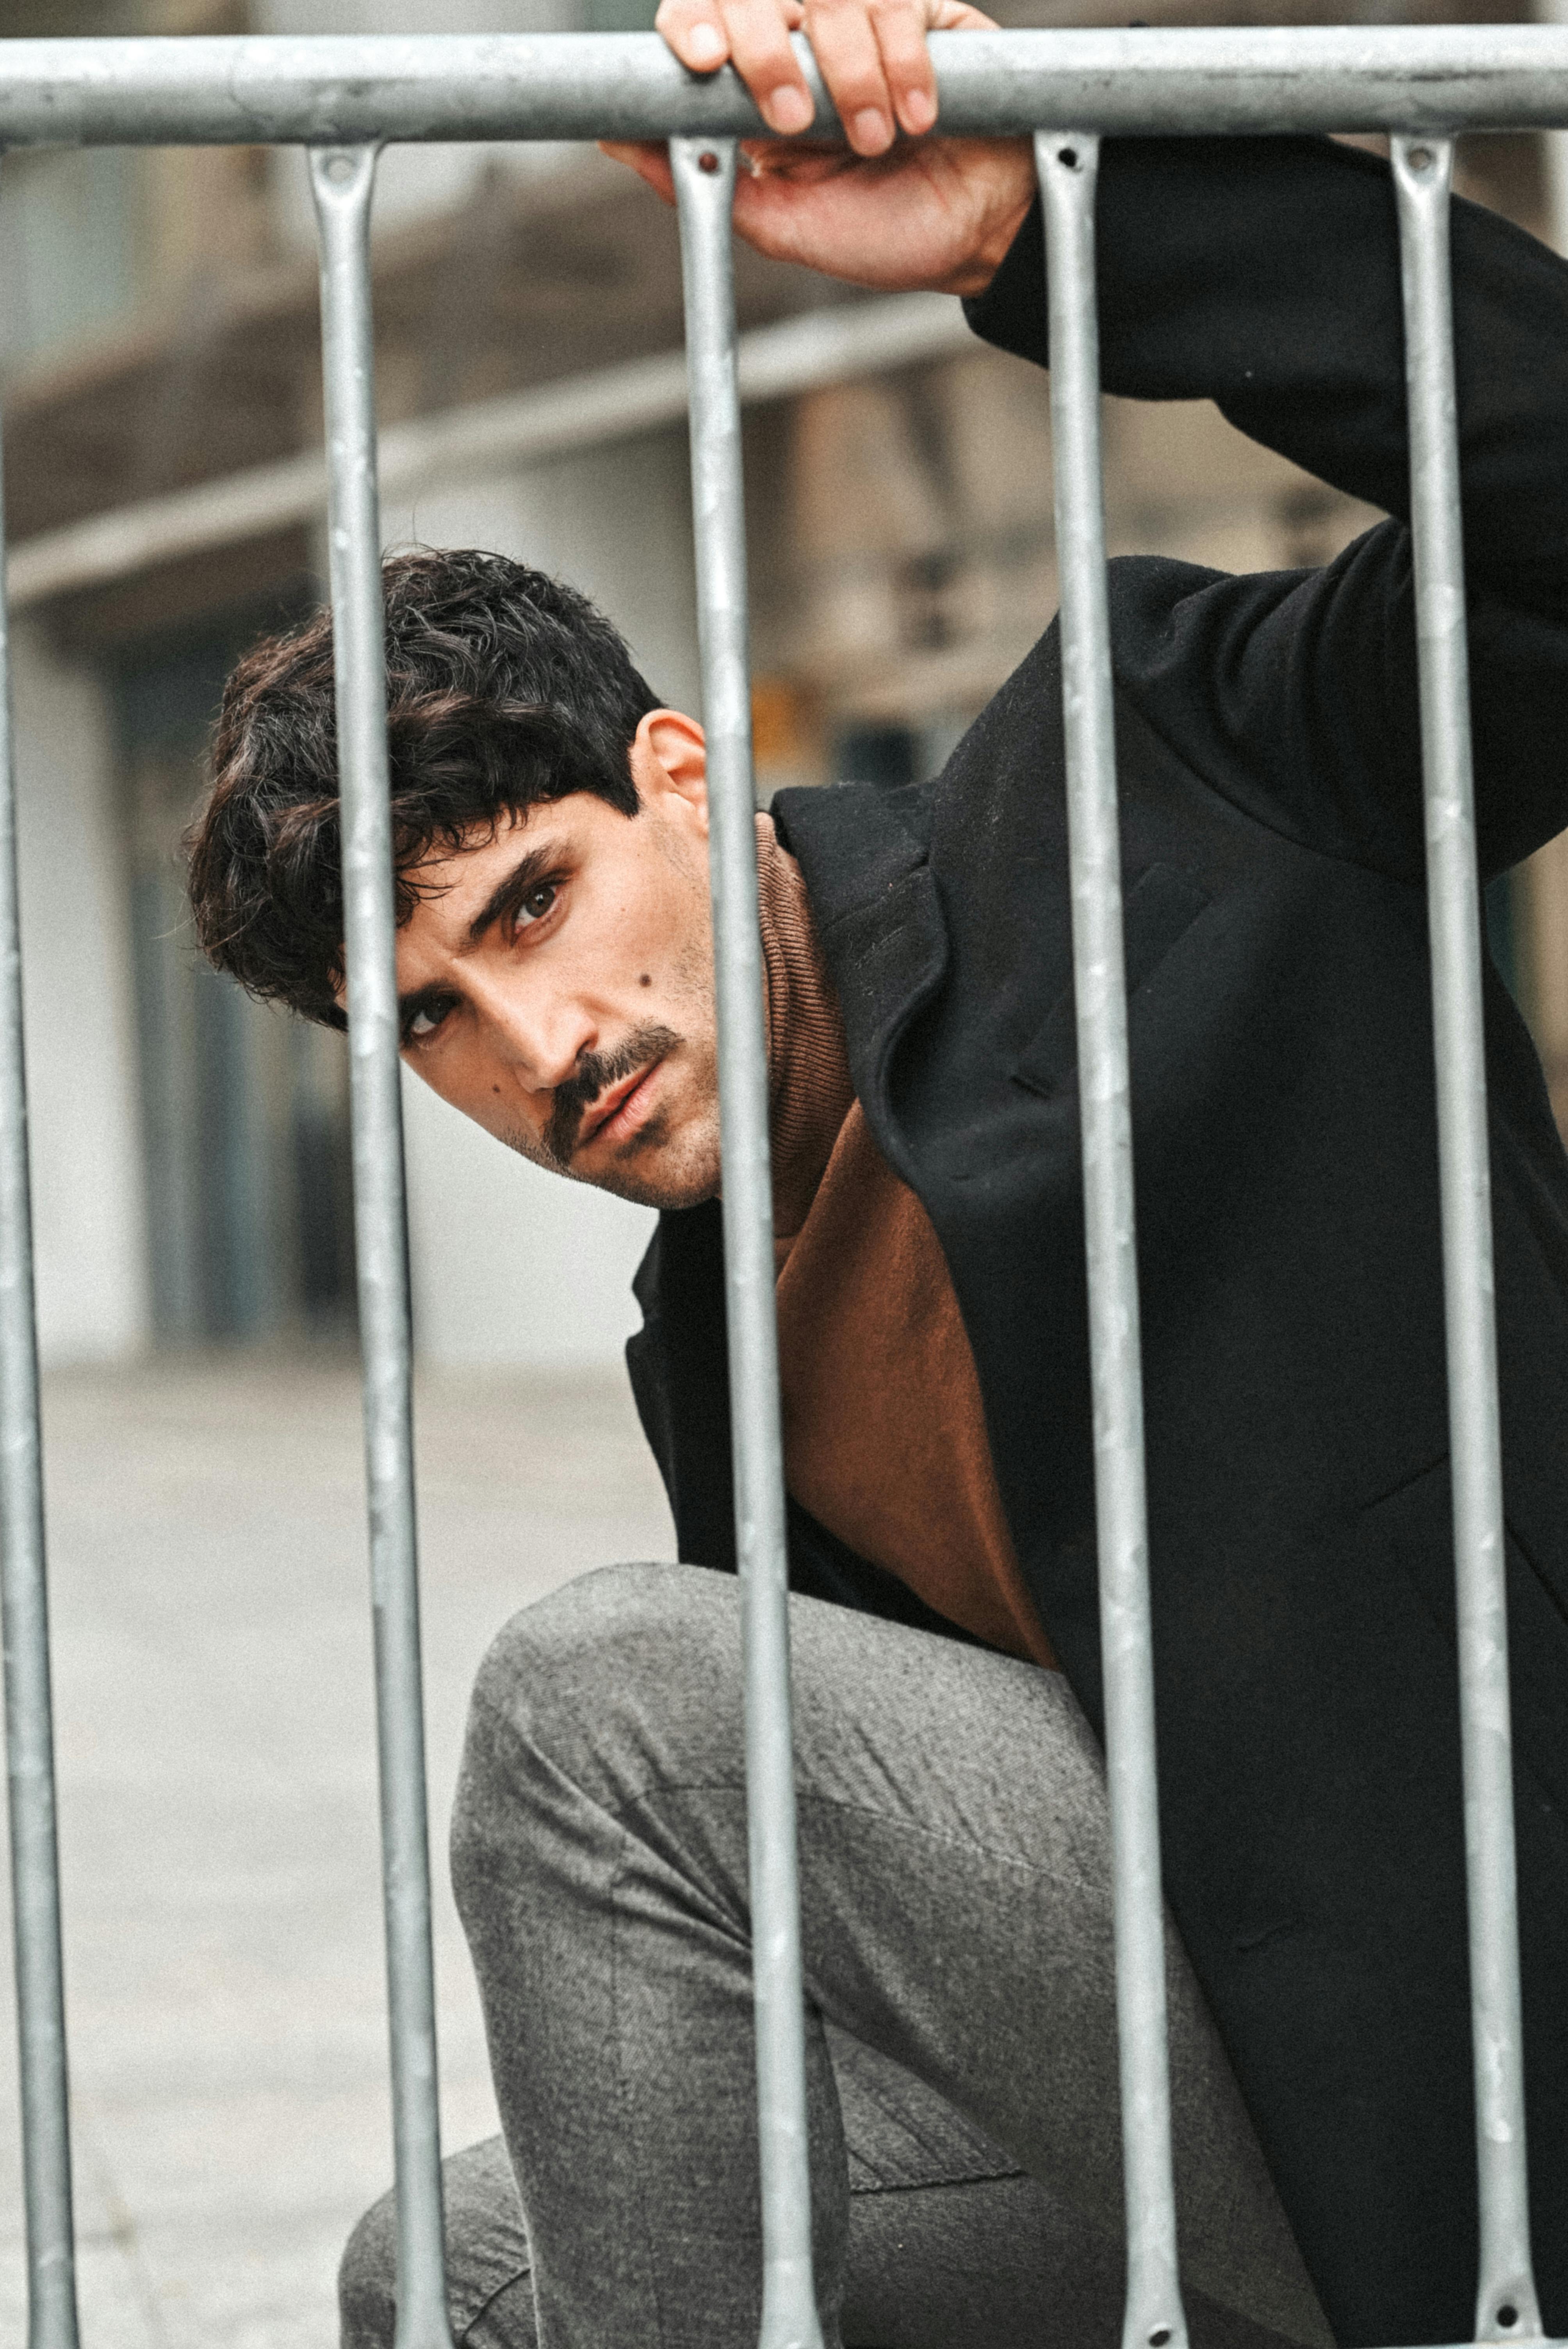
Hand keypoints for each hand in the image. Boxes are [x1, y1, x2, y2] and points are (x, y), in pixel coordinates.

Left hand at [600, 0, 1034, 298]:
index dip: (695, 24)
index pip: (703, 18)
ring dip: (849, 76)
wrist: (980, 235)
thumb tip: (616, 139)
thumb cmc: (884, 234)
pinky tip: (918, 116)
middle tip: (793, 120)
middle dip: (764, 48)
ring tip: (877, 142)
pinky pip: (894, 2)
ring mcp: (859, 18)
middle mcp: (800, 40)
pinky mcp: (920, 8)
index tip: (702, 61)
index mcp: (753, 84)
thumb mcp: (782, 225)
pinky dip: (902, 64)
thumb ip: (707, 184)